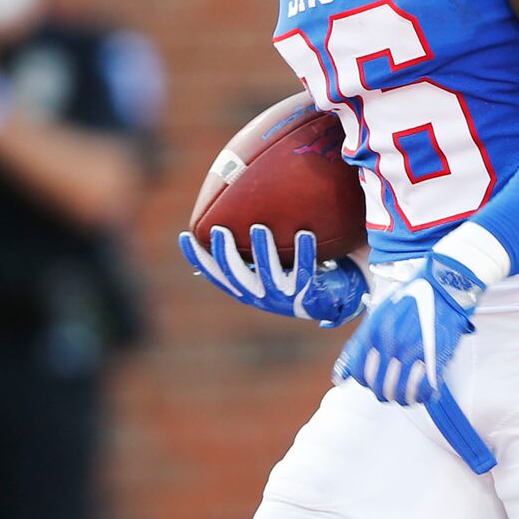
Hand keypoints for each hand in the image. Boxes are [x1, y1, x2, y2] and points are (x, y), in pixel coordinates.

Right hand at [181, 225, 365, 324]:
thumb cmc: (296, 276)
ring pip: (268, 274)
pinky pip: (305, 271)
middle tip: (219, 230)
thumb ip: (251, 251)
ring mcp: (284, 298)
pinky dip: (305, 252)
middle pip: (236, 277)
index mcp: (246, 289)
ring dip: (263, 250)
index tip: (185, 236)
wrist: (333, 300)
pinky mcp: (308, 296)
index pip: (216, 274)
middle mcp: (261, 296)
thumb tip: (227, 217)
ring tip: (260, 227)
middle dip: (225, 254)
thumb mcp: (270, 265)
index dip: (198, 258)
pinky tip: (304, 233)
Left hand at [335, 249, 486, 405]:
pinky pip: (423, 390)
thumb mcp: (377, 316)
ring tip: (405, 394)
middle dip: (383, 392)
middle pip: (378, 387)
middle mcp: (391, 343)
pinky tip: (421, 393)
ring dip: (401, 398)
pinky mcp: (435, 357)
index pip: (360, 373)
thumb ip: (357, 347)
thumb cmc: (410, 299)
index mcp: (374, 332)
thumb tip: (340, 378)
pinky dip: (421, 396)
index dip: (365, 382)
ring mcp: (413, 351)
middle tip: (390, 389)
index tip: (373, 380)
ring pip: (399, 392)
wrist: (442, 286)